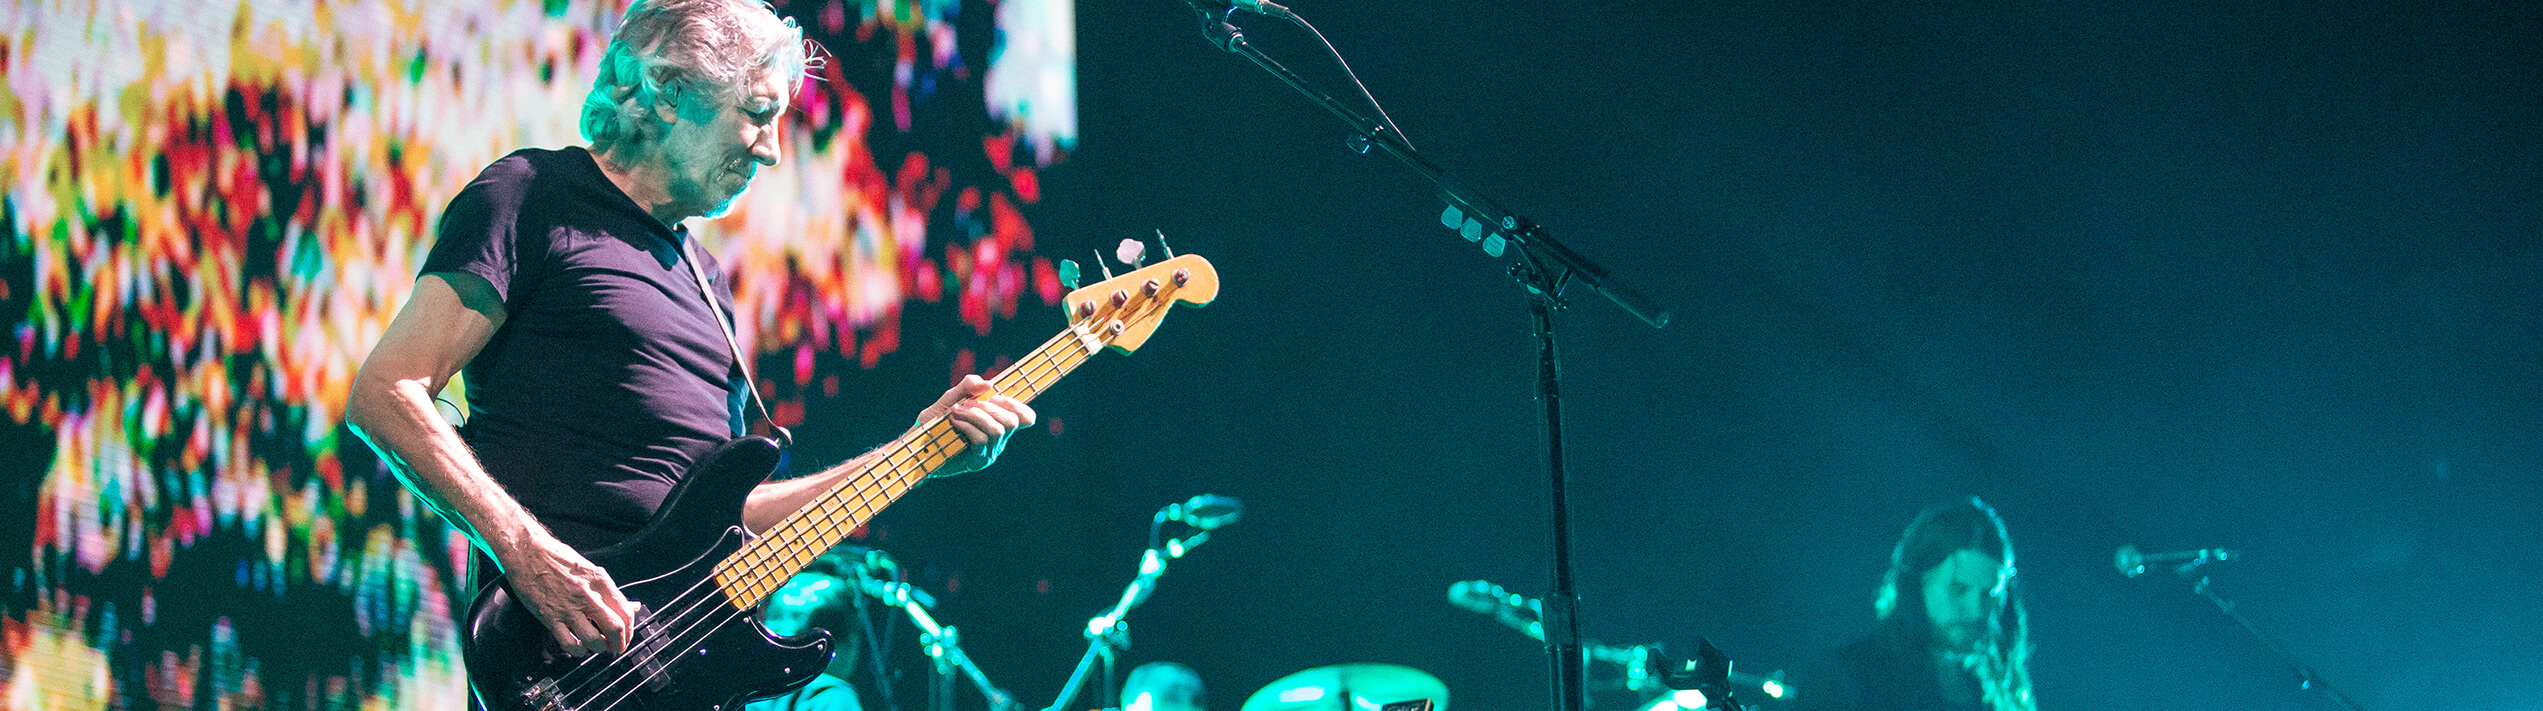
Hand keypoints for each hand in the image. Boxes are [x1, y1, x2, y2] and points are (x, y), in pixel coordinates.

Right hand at [500, 531, 638, 656]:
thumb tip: (630, 605)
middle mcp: (587, 595)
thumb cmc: (556, 557)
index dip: (630, 629)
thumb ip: (609, 590)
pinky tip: (579, 648)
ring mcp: (569, 608)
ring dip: (599, 649)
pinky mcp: (550, 617)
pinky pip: (569, 643)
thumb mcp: (589, 568)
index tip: (627, 635)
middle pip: (614, 628)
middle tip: (617, 648)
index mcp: (599, 581)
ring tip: (598, 647)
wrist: (527, 552)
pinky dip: (578, 651)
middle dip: (619, 644)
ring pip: (594, 639)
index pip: (625, 611)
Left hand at [917, 374, 1036, 474]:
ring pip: (997, 430)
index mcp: (998, 423)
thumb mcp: (950, 398)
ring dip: (975, 416)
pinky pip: (981, 440)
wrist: (916, 443)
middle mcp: (998, 439)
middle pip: (1012, 421)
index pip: (1025, 417)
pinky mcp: (977, 461)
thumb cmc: (934, 421)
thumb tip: (989, 383)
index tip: (996, 396)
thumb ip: (967, 387)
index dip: (1017, 405)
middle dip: (989, 407)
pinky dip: (967, 426)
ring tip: (955, 412)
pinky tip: (954, 422)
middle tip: (966, 404)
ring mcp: (989, 452)